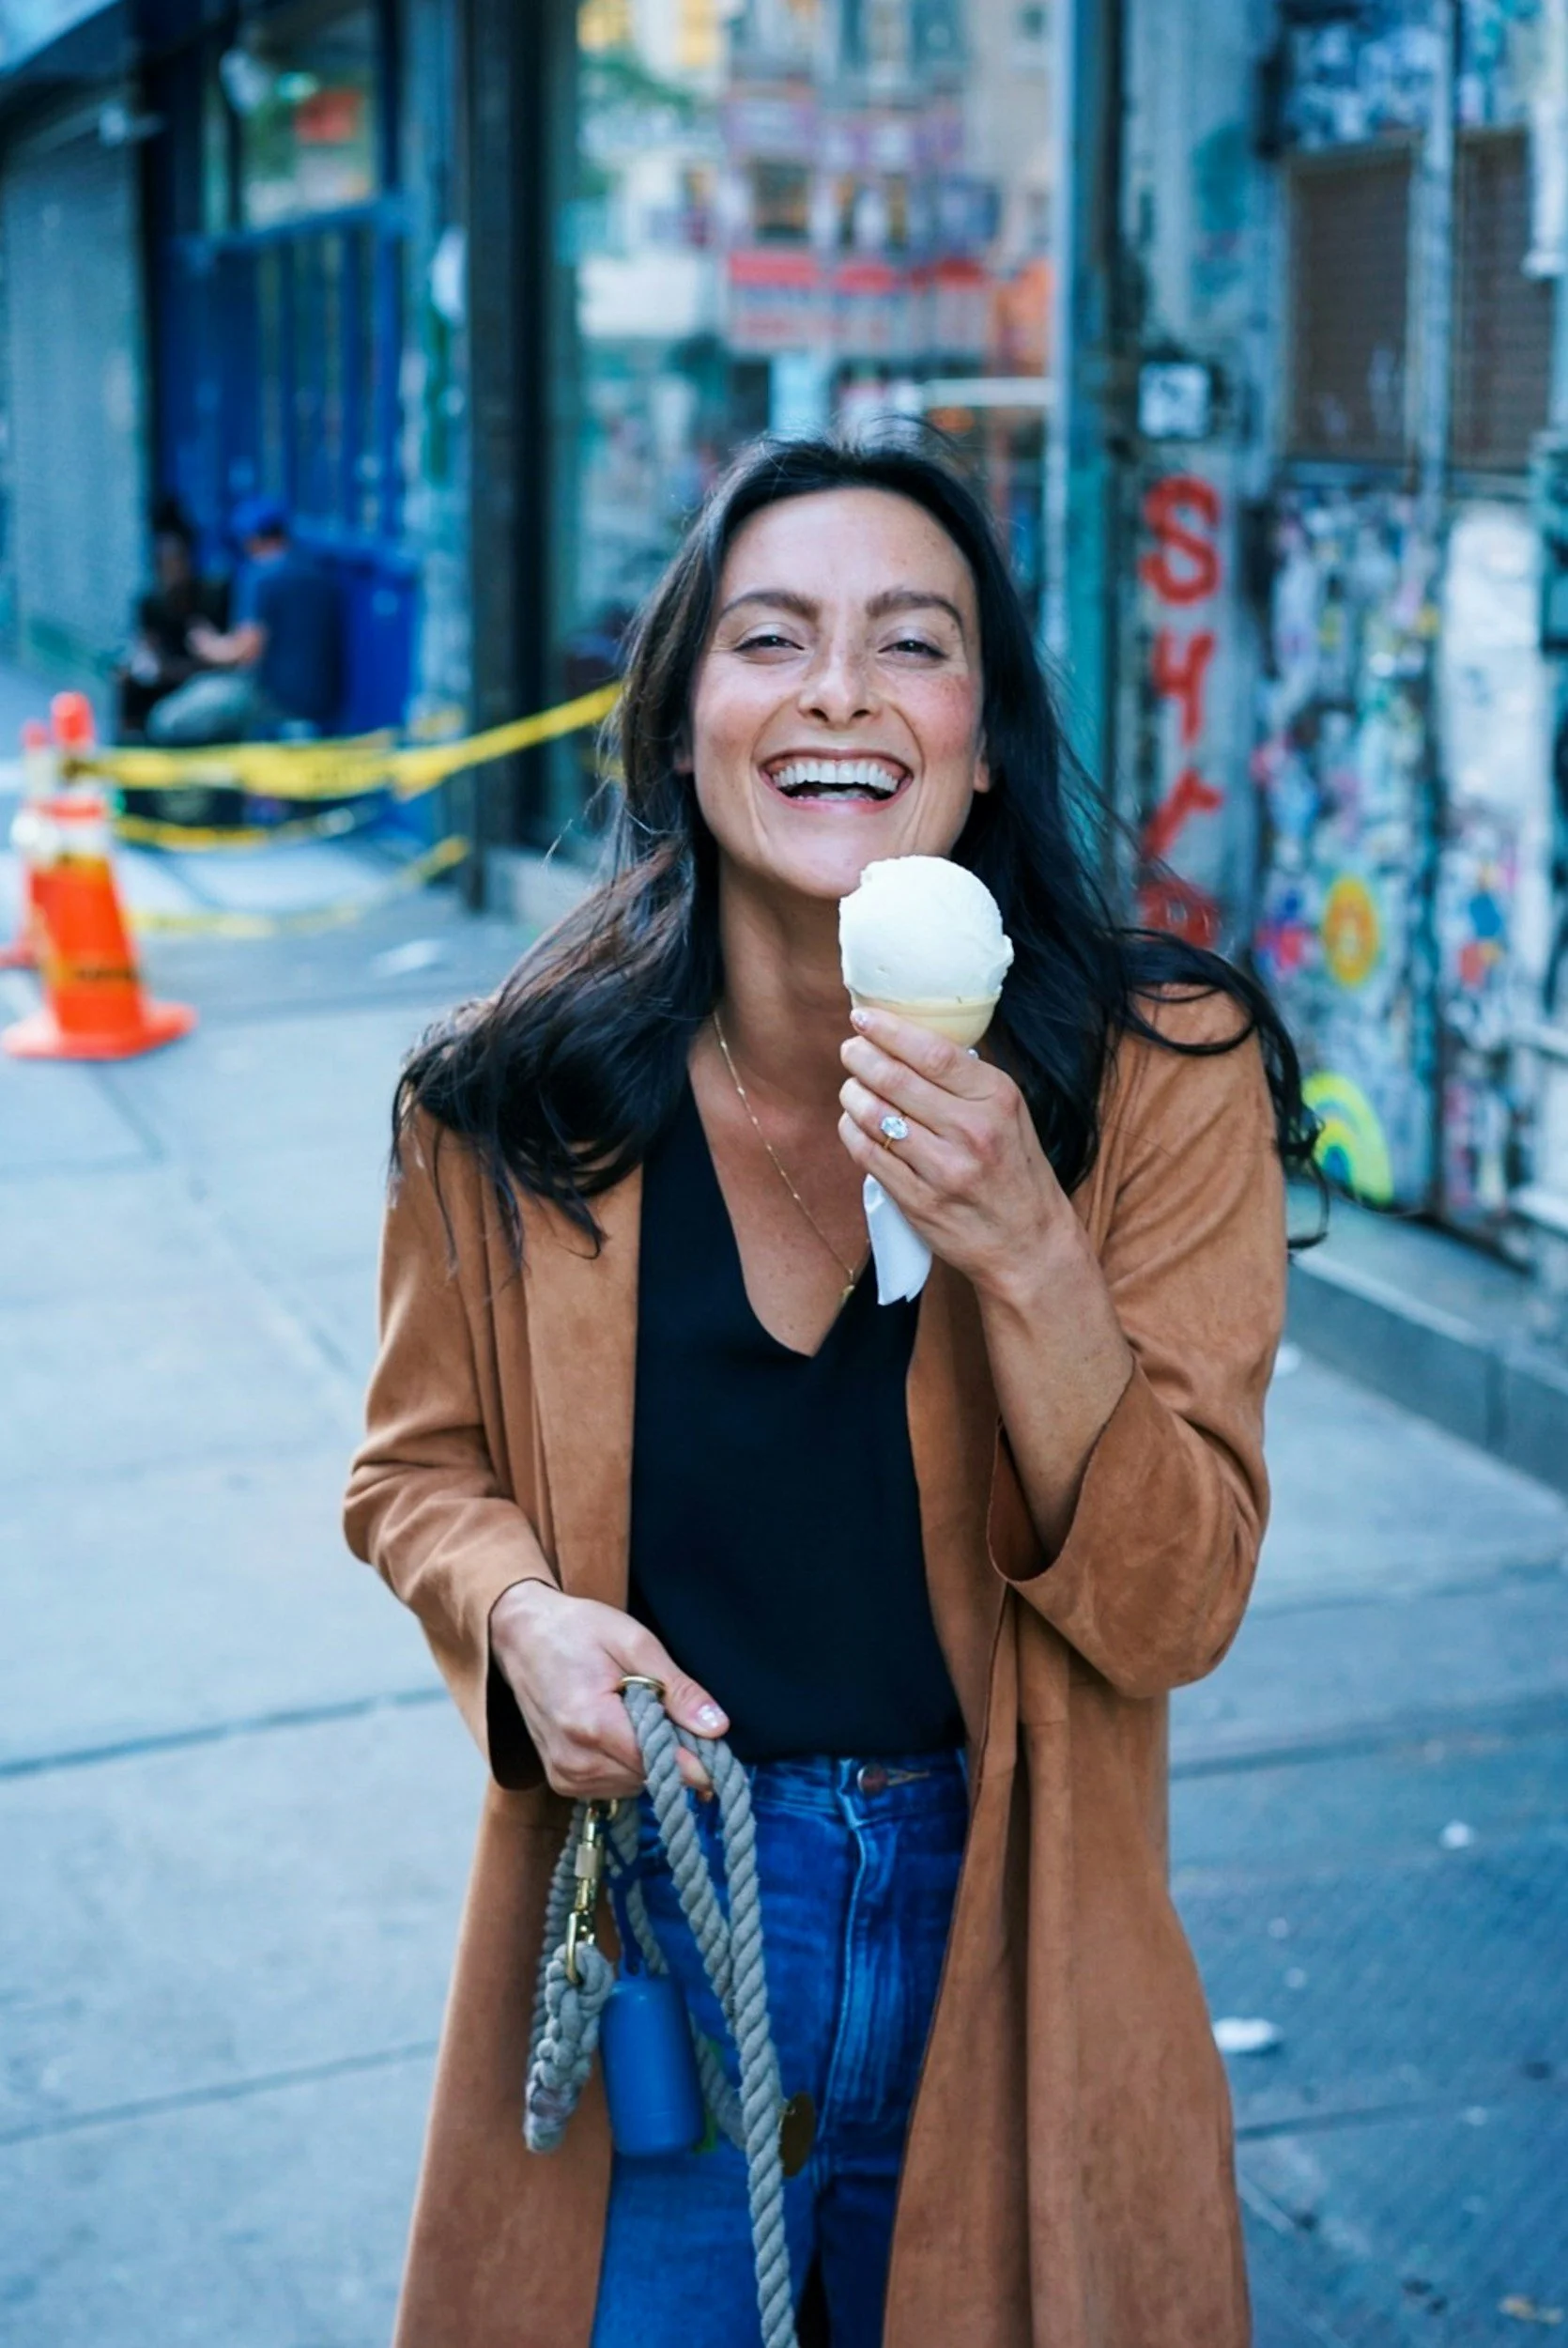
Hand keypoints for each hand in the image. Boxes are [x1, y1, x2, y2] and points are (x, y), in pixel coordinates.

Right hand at [489, 1580, 728, 1801]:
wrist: (520, 1636)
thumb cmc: (578, 1630)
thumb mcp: (635, 1642)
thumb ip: (678, 1690)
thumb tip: (717, 1728)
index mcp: (592, 1724)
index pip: (661, 1765)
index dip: (697, 1763)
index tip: (720, 1756)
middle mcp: (574, 1760)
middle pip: (650, 1778)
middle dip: (672, 1752)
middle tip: (672, 1713)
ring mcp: (564, 1775)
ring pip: (635, 1785)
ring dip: (648, 1758)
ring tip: (637, 1714)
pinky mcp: (560, 1781)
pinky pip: (614, 1786)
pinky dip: (627, 1764)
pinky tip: (619, 1731)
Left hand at [838, 1006, 1070, 1299]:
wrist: (1027, 1243)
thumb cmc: (1015, 1171)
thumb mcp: (1009, 1114)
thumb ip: (967, 1081)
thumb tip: (910, 1041)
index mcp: (996, 1099)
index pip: (931, 1052)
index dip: (888, 1030)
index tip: (863, 1017)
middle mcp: (971, 1130)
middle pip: (895, 1079)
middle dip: (860, 1057)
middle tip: (850, 1049)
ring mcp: (943, 1169)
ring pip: (873, 1115)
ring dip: (852, 1093)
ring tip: (851, 1085)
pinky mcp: (917, 1201)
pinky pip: (867, 1154)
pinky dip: (852, 1130)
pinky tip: (853, 1121)